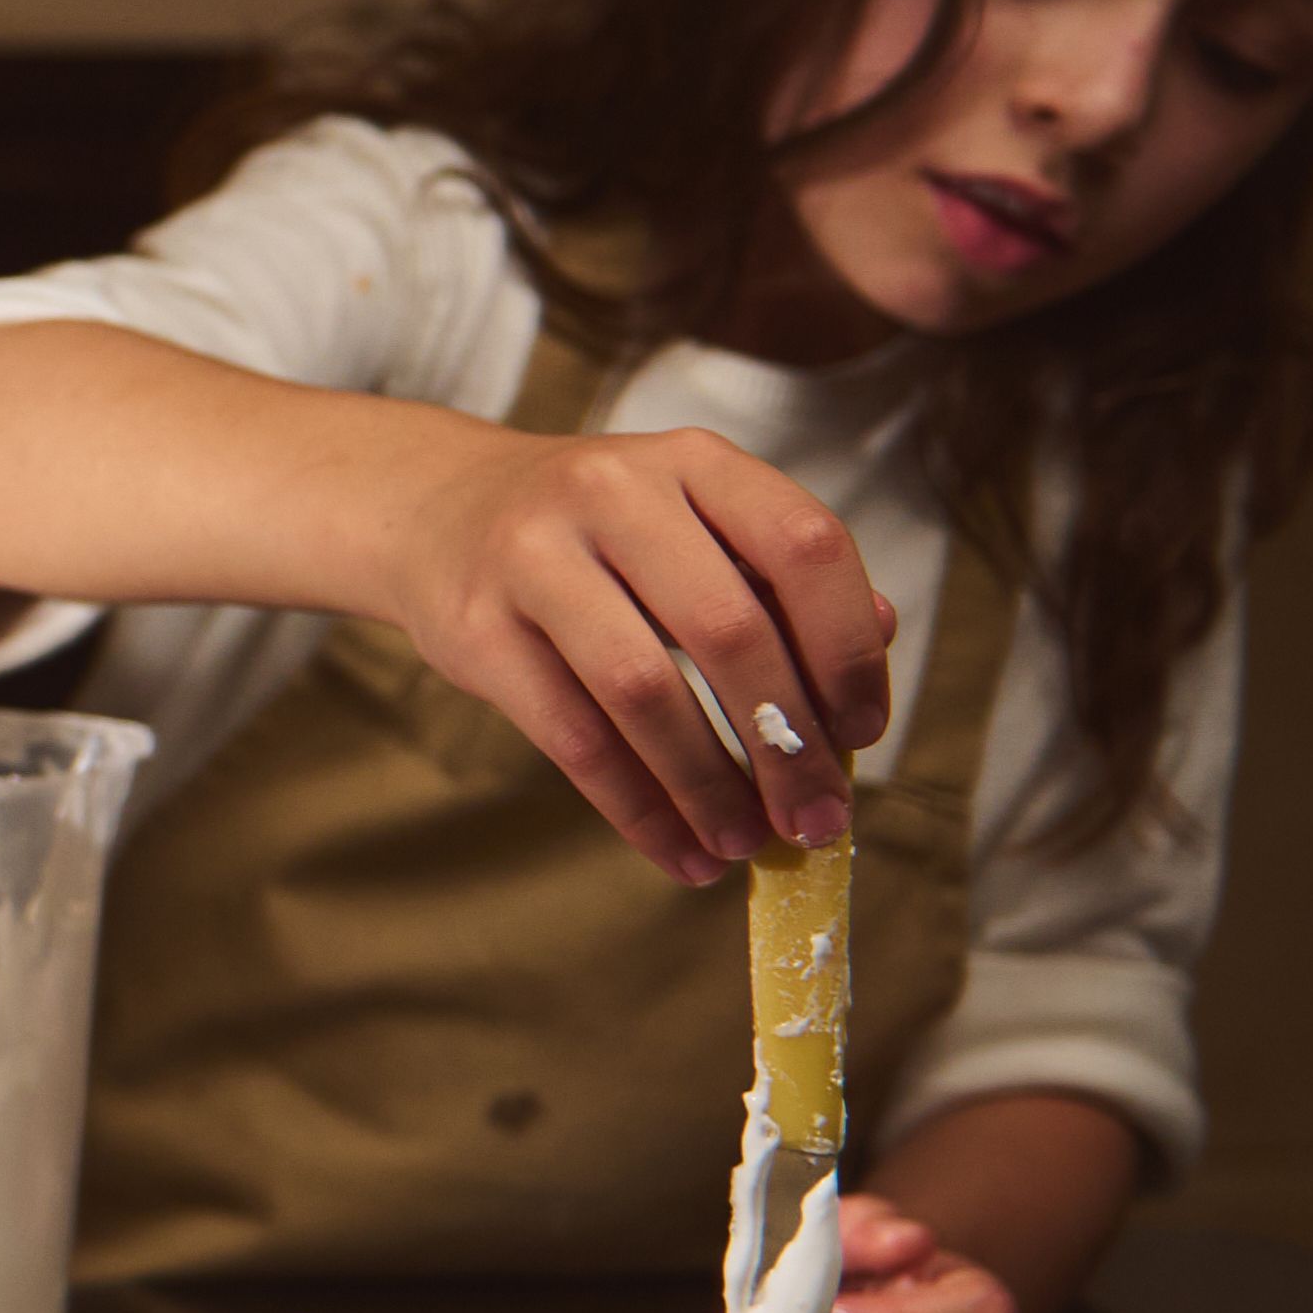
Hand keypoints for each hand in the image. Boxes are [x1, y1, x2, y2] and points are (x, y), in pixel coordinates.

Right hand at [380, 422, 898, 882]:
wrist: (438, 512)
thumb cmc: (600, 536)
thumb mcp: (695, 525)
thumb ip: (782, 580)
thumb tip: (873, 649)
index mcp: (693, 462)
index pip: (803, 545)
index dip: (846, 648)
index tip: (861, 731)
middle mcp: (612, 492)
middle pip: (727, 629)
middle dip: (785, 744)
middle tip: (814, 819)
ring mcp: (533, 556)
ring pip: (643, 690)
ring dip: (707, 786)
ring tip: (742, 844)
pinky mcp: (476, 628)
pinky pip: (570, 737)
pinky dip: (635, 809)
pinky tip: (675, 850)